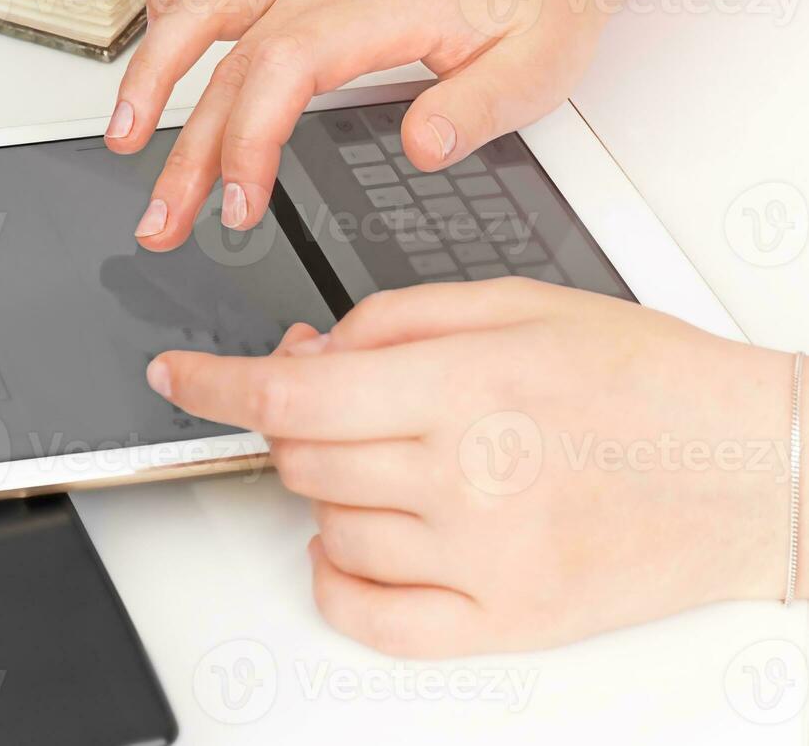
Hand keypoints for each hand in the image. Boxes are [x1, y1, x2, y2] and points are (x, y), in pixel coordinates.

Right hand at [109, 0, 610, 250]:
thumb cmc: (535, 2)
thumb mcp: (539, 66)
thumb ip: (479, 108)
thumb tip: (423, 148)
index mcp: (378, 5)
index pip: (283, 68)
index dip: (248, 139)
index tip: (239, 206)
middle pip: (227, 54)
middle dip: (184, 144)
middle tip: (163, 216)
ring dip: (151, 64)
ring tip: (122, 132)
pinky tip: (154, 28)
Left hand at [144, 279, 798, 656]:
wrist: (752, 468)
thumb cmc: (646, 382)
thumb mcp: (517, 305)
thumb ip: (397, 320)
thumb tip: (306, 349)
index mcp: (467, 384)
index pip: (293, 391)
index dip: (215, 383)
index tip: (176, 378)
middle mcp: (467, 476)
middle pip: (301, 457)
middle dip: (297, 422)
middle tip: (343, 405)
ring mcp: (483, 560)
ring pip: (327, 525)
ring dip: (328, 489)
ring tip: (391, 462)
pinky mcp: (504, 622)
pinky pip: (370, 615)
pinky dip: (340, 577)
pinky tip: (360, 543)